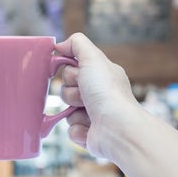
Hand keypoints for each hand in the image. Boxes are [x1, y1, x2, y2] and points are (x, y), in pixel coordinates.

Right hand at [55, 33, 138, 157]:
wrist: (117, 128)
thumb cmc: (108, 92)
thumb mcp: (93, 58)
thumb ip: (76, 43)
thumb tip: (60, 45)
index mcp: (100, 76)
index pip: (72, 69)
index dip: (70, 72)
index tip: (78, 74)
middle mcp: (98, 94)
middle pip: (66, 89)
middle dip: (71, 92)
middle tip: (85, 95)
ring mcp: (93, 114)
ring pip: (66, 110)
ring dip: (74, 111)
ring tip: (89, 113)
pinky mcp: (89, 133)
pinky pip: (70, 128)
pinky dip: (78, 128)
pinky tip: (90, 127)